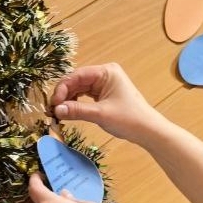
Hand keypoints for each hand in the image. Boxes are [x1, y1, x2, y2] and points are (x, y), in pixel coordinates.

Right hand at [49, 63, 164, 145]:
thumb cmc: (129, 119)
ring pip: (80, 89)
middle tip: (53, 110)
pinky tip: (70, 111)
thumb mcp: (100, 114)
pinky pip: (85, 96)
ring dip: (69, 100)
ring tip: (59, 112)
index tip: (54, 103)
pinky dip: (77, 103)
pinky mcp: (105, 94)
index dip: (63, 88)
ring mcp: (105, 84)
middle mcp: (105, 74)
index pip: (77, 75)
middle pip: (77, 81)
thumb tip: (56, 110)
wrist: (148, 131)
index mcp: (106, 72)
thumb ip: (77, 110)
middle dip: (64, 95)